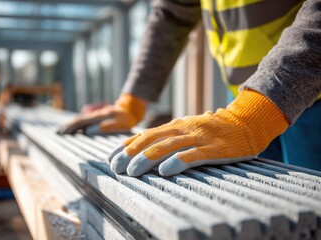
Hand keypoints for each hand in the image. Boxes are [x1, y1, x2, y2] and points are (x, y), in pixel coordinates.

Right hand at [57, 94, 146, 134]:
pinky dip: (76, 125)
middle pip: (77, 120)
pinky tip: (73, 130)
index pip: (81, 122)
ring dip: (70, 125)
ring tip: (61, 131)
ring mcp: (95, 116)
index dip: (71, 127)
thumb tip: (90, 131)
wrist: (129, 109)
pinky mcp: (97, 118)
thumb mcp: (119, 123)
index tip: (62, 133)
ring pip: (80, 120)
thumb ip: (107, 126)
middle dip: (67, 126)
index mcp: (97, 117)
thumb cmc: (125, 118)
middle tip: (57, 133)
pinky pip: (84, 121)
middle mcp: (94, 115)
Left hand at [109, 90, 288, 175]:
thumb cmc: (213, 130)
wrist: (245, 123)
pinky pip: (193, 155)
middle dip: (131, 154)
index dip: (127, 146)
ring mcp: (198, 138)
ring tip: (131, 171)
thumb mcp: (188, 129)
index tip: (111, 157)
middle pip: (152, 140)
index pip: (146, 135)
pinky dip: (178, 162)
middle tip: (115, 167)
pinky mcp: (214, 148)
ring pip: (168, 147)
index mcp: (176, 125)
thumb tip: (145, 147)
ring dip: (147, 159)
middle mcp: (183, 129)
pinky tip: (165, 171)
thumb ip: (170, 136)